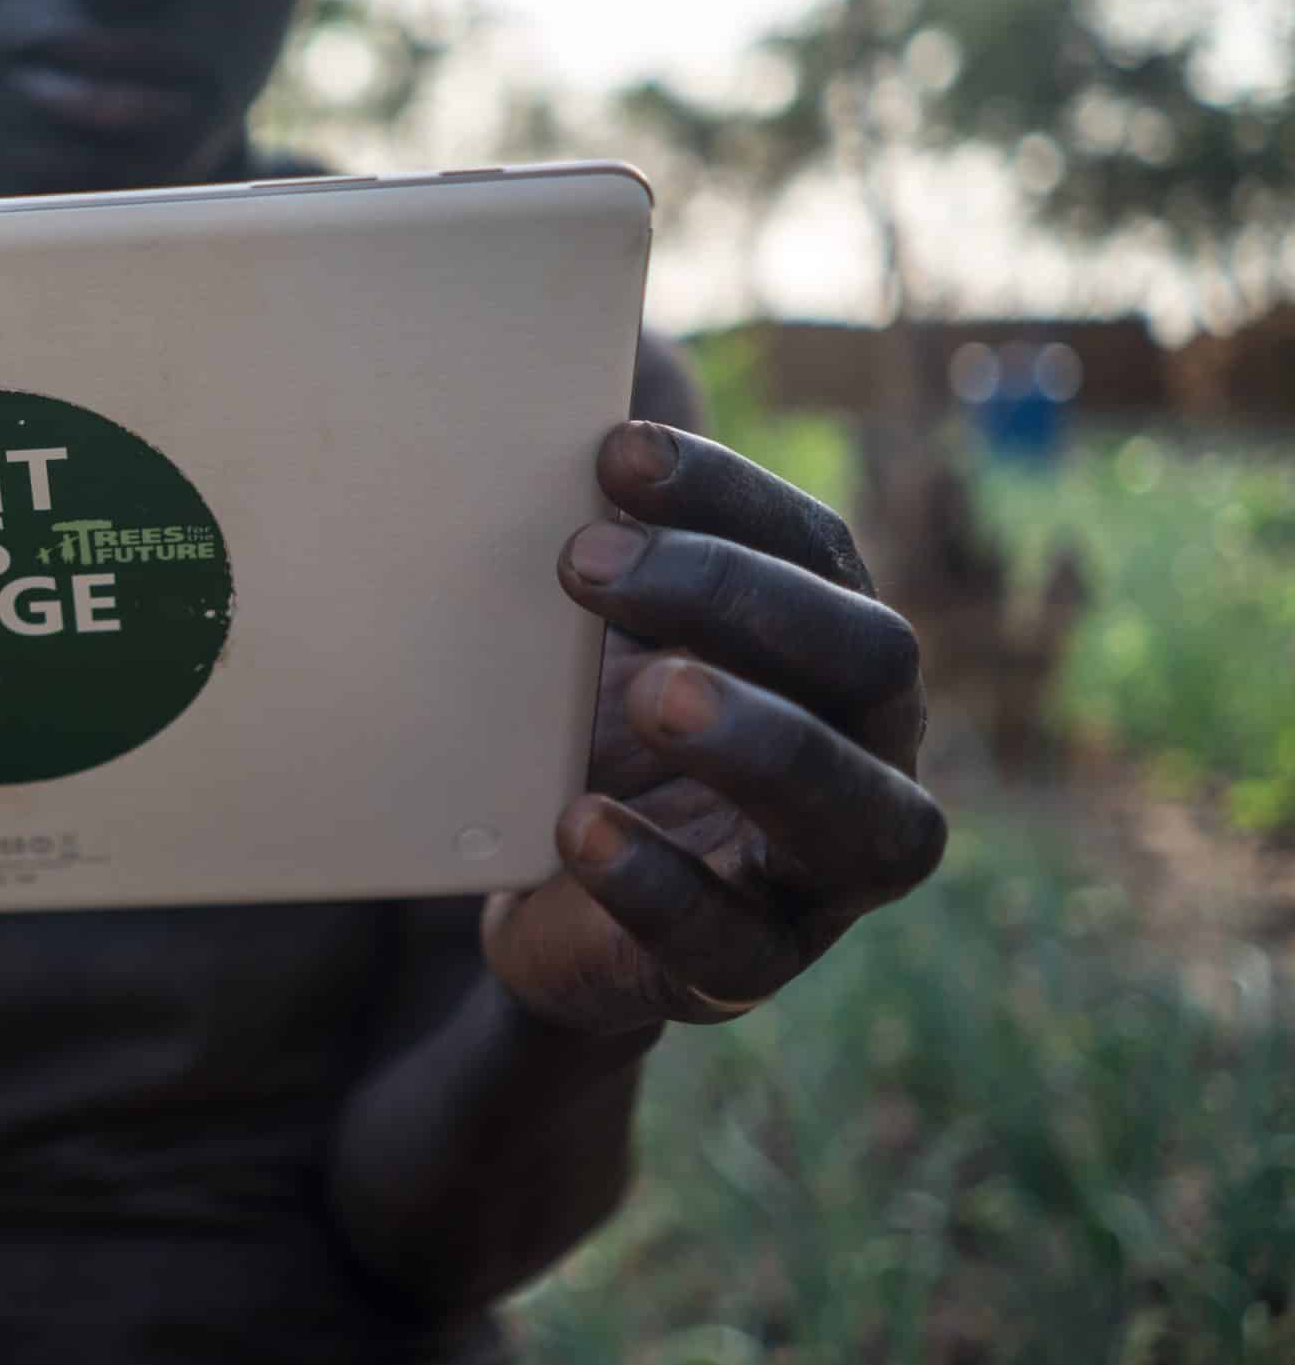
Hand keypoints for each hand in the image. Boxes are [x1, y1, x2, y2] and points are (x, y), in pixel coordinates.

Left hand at [482, 422, 944, 1032]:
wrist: (548, 899)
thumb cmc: (584, 728)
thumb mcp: (588, 631)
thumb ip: (589, 540)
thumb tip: (498, 396)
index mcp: (830, 639)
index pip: (818, 547)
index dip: (727, 493)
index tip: (613, 451)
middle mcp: (865, 744)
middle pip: (864, 651)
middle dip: (730, 594)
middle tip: (583, 558)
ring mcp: (827, 872)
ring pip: (859, 808)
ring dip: (754, 737)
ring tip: (646, 695)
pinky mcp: (754, 968)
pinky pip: (734, 939)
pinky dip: (657, 880)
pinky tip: (577, 826)